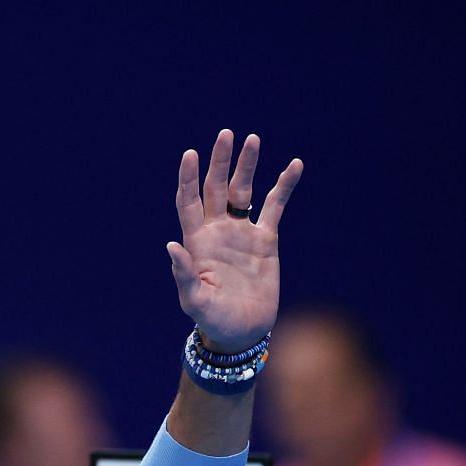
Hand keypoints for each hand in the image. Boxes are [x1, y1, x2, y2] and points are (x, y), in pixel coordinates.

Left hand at [167, 130, 303, 352]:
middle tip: (226, 134)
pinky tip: (294, 165)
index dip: (188, 178)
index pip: (189, 202)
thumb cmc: (213, 319)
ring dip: (247, 166)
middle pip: (216, 188)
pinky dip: (283, 186)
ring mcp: (241, 232)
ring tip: (253, 139)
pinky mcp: (265, 239)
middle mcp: (217, 231)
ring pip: (243, 191)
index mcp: (196, 241)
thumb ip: (184, 274)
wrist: (242, 332)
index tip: (190, 154)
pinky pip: (275, 206)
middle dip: (220, 162)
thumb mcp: (194, 301)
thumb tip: (171, 246)